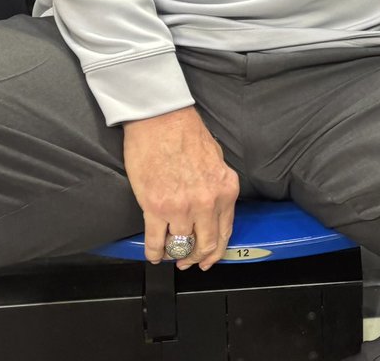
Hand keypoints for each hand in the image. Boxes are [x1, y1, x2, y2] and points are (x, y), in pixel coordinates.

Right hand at [123, 105, 239, 270]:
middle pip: (205, 245)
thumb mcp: (217, 159)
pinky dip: (154, 253)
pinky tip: (153, 253)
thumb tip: (213, 210)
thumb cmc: (186, 133)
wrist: (161, 118)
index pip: (225, 232)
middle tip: (186, 262)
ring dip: (173, 255)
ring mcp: (182, 207)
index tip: (207, 259)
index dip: (215, 252)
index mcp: (226, 189)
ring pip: (181, 247)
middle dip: (195, 258)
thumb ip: (218, 187)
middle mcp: (208, 202)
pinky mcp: (156, 208)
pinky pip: (156, 243)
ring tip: (167, 254)